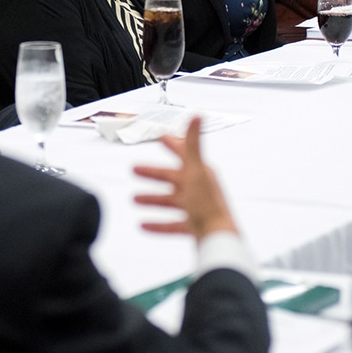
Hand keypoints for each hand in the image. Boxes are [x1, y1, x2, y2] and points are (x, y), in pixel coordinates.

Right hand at [132, 117, 237, 239]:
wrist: (217, 237)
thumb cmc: (207, 202)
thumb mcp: (196, 170)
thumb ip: (193, 143)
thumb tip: (197, 115)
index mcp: (199, 173)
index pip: (184, 153)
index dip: (172, 144)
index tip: (162, 136)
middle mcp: (197, 188)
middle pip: (171, 178)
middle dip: (152, 173)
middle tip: (135, 169)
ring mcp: (195, 208)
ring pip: (169, 201)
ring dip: (152, 199)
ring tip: (134, 199)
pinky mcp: (192, 226)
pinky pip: (171, 224)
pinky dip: (157, 224)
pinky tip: (143, 225)